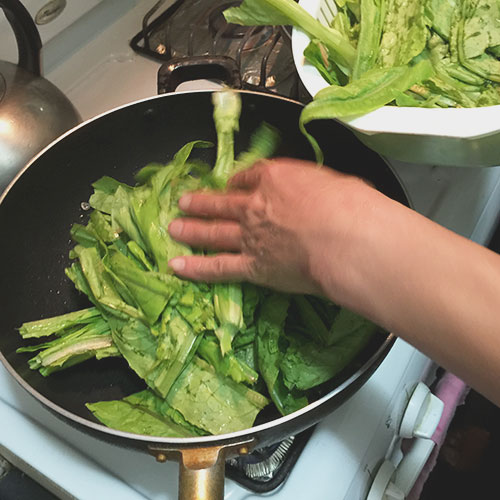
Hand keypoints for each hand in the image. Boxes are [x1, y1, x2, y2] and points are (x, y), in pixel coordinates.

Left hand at [168, 158, 377, 297]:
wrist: (345, 240)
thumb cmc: (351, 207)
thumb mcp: (334, 181)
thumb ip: (316, 186)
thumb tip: (320, 191)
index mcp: (276, 178)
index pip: (250, 176)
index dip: (239, 181)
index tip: (233, 184)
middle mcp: (255, 205)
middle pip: (222, 202)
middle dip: (202, 203)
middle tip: (184, 202)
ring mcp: (249, 237)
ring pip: (213, 231)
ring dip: (192, 229)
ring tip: (173, 228)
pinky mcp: (252, 266)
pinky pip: (218, 267)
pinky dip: (196, 268)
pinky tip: (176, 266)